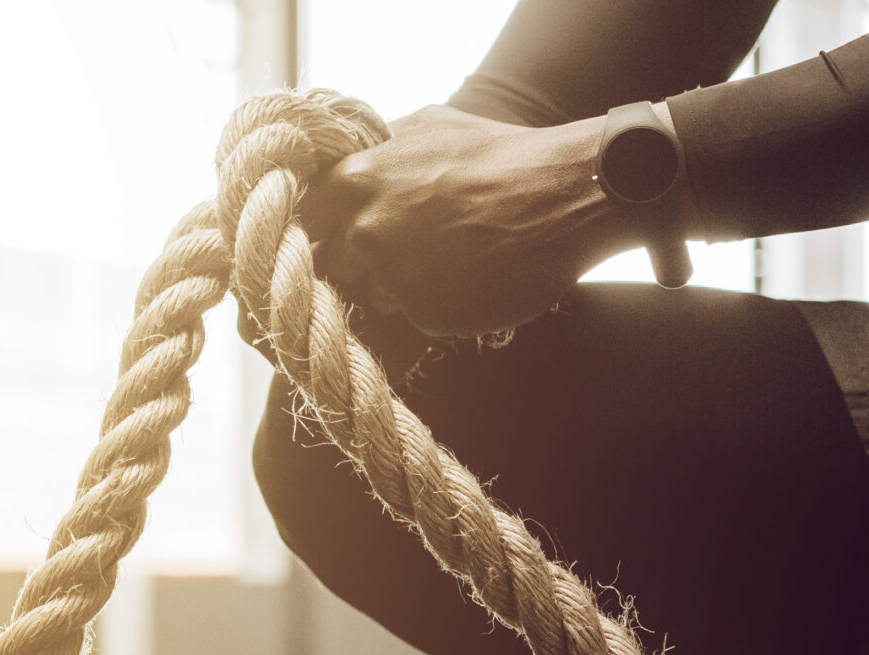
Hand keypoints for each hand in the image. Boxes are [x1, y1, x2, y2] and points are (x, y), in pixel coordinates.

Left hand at [302, 105, 635, 336]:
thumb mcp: (427, 125)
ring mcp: (391, 275)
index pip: (308, 218)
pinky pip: (416, 316)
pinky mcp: (424, 312)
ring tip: (452, 260)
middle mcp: (362, 228)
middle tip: (412, 248)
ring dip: (401, 287)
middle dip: (363, 261)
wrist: (560, 195)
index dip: (330, 227)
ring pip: (375, 294)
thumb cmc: (500, 156)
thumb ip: (378, 147)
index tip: (350, 232)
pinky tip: (473, 278)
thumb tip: (354, 156)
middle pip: (336, 262)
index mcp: (352, 178)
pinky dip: (439, 305)